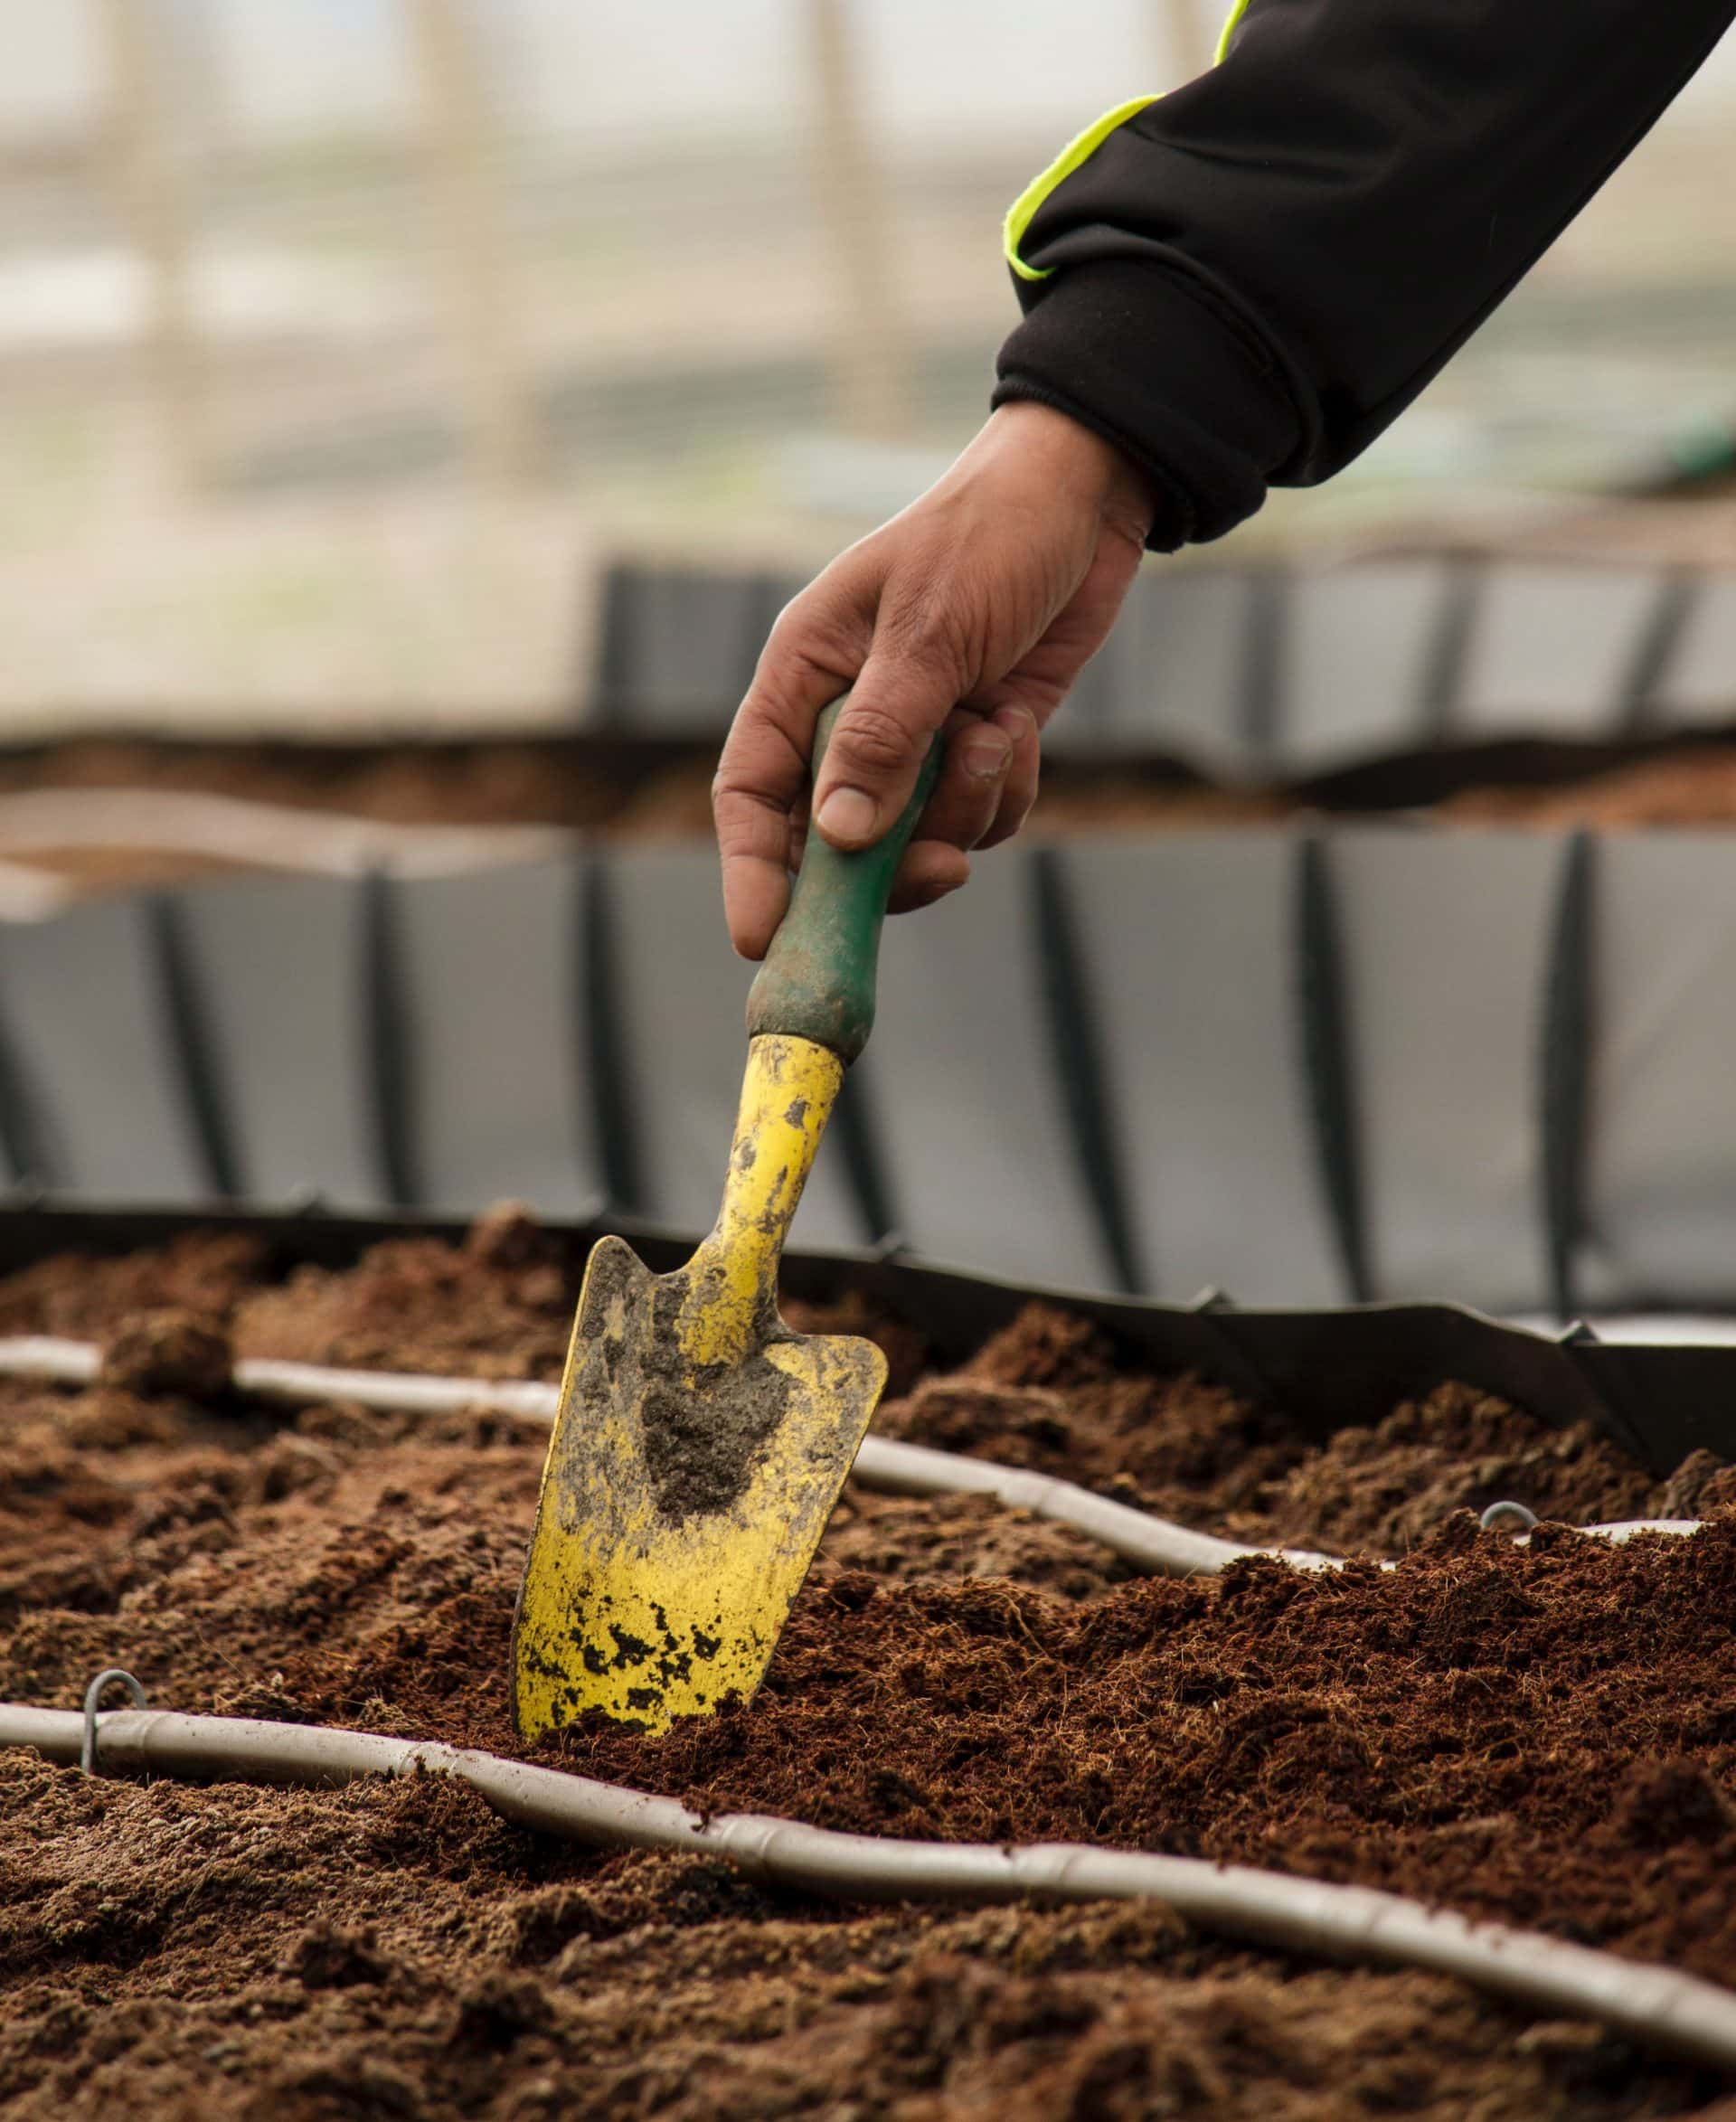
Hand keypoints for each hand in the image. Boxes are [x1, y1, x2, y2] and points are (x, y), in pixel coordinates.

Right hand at [713, 400, 1155, 957]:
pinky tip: (1021, 728)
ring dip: (964, 811)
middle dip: (888, 864)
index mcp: (804, 675)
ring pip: (916, 838)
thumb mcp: (930, 633)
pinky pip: (977, 818)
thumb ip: (882, 739)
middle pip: (833, 840)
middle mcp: (848, 716)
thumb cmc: (988, 536)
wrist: (1086, 496)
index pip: (751, 791)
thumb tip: (836, 839)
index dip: (752, 870)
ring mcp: (916, 738)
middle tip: (942, 870)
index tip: (765, 937)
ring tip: (996, 737)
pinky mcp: (976, 748)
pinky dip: (1004, 794)